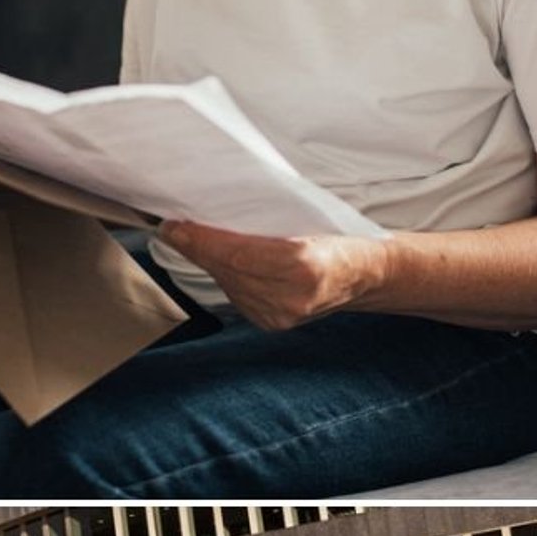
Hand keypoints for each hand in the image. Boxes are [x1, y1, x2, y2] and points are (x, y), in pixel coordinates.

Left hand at [159, 219, 389, 330]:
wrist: (364, 275)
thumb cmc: (337, 238)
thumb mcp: (307, 219)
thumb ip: (262, 219)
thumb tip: (212, 211)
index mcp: (304, 266)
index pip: (236, 254)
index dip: (199, 241)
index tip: (171, 226)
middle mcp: (292, 297)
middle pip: (226, 269)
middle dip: (195, 247)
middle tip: (171, 227)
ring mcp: (282, 315)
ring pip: (227, 283)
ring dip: (207, 261)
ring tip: (189, 239)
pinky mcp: (274, 324)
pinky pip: (235, 295)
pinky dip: (224, 276)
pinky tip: (219, 261)